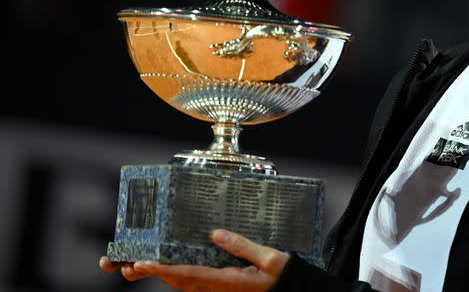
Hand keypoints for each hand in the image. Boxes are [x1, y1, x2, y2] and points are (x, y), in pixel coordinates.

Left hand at [98, 229, 289, 290]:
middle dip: (151, 271)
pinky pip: (192, 281)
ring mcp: (218, 288)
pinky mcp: (221, 285)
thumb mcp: (269, 258)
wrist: (294, 290)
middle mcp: (217, 287)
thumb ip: (241, 245)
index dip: (163, 268)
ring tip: (136, 264)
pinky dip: (176, 273)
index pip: (188, 274)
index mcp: (227, 281)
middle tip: (124, 264)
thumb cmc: (284, 275)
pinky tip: (169, 264)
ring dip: (160, 273)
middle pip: (177, 281)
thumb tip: (214, 233)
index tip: (142, 262)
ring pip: (182, 282)